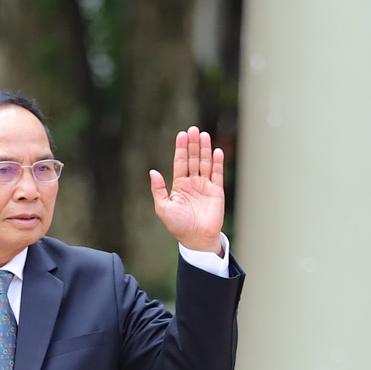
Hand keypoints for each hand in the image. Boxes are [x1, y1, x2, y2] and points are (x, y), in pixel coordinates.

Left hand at [148, 127, 225, 253]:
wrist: (196, 239)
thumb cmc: (178, 226)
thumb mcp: (163, 208)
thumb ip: (158, 190)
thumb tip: (152, 172)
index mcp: (179, 185)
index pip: (180, 162)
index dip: (181, 148)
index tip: (182, 134)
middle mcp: (192, 182)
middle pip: (193, 159)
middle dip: (193, 144)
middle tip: (193, 129)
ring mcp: (205, 185)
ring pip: (205, 163)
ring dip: (205, 149)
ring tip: (204, 135)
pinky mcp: (217, 191)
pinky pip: (217, 174)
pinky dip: (217, 163)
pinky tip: (216, 151)